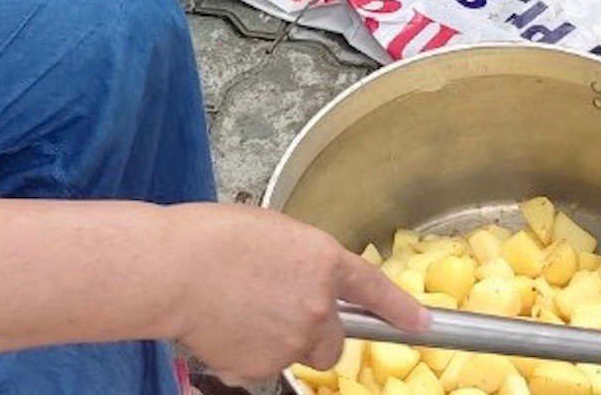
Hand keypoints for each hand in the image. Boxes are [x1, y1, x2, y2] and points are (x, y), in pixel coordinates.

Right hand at [167, 203, 427, 386]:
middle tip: (277, 310)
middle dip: (315, 332)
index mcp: (324, 261)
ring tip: (239, 310)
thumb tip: (305, 281)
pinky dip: (247, 353)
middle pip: (333, 339)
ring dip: (277, 339)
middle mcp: (318, 305)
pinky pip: (262, 366)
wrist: (178, 268)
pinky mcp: (263, 367)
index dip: (401, 309)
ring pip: (296, 352)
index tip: (422, 324)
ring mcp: (292, 340)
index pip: (374, 289)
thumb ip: (304, 261)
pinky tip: (225, 326)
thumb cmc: (217, 237)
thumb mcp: (276, 233)